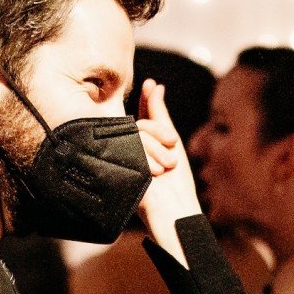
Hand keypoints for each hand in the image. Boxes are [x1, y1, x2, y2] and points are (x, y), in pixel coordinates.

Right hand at [134, 81, 201, 265]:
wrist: (173, 210)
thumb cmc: (176, 182)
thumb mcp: (171, 143)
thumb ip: (161, 114)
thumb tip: (156, 85)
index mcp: (143, 144)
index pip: (143, 116)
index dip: (147, 100)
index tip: (151, 83)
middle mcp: (131, 149)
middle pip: (141, 124)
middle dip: (160, 132)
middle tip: (172, 147)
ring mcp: (122, 158)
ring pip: (137, 135)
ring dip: (158, 149)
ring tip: (165, 168)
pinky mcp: (117, 169)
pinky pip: (131, 148)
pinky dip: (147, 158)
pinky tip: (154, 172)